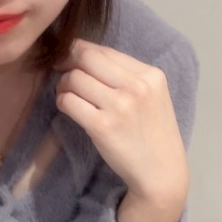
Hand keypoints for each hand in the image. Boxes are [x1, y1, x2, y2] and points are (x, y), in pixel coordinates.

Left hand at [54, 39, 188, 212]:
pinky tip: (67, 107)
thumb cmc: (152, 133)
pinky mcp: (103, 126)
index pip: (105, 50)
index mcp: (151, 75)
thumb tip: (85, 56)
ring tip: (67, 94)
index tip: (69, 57)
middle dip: (67, 61)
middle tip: (59, 70)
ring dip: (63, 85)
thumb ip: (126, 76)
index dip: (80, 50)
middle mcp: (137, 87)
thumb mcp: (152, 96)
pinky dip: (62, 101)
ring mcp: (120, 106)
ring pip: (74, 78)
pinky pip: (69, 102)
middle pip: (87, 58)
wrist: (161, 172)